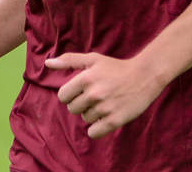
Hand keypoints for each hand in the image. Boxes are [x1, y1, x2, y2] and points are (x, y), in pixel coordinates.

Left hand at [45, 52, 165, 138]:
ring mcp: (104, 108)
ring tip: (105, 103)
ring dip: (92, 114)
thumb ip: (68, 60)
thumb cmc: (116, 67)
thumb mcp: (92, 59)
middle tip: (96, 96)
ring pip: (85, 119)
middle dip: (81, 104)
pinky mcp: (115, 120)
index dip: (70, 94)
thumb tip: (47, 63)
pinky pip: (94, 133)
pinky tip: (105, 118)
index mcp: (85, 78)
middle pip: (72, 109)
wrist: (144, 76)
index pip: (62, 96)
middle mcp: (93, 94)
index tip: (81, 91)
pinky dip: (97, 128)